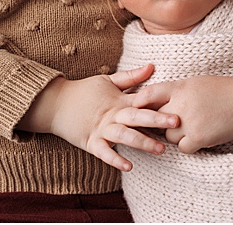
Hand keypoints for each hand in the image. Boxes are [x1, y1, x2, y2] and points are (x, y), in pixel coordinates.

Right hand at [17, 64, 179, 170]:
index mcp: (118, 100)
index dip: (159, 103)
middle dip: (157, 120)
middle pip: (137, 117)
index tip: (178, 104)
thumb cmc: (84, 91)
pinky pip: (104, 152)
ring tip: (159, 150)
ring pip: (124, 136)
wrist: (55, 103)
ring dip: (142, 142)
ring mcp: (101, 129)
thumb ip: (131, 76)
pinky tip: (128, 166)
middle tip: (176, 123)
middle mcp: (112, 115)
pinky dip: (115, 159)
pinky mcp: (90, 142)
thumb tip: (152, 66)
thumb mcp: (108, 80)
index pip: (142, 101)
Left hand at [131, 75, 232, 152]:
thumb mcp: (196, 82)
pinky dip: (188, 145)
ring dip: (175, 135)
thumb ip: (176, 90)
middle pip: (155, 118)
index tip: (137, 108)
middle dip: (157, 122)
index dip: (140, 102)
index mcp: (180, 88)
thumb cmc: (223, 89)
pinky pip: (182, 148)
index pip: (149, 94)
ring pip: (168, 136)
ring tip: (190, 128)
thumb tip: (158, 99)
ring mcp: (189, 122)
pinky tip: (198, 138)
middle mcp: (181, 105)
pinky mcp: (199, 137)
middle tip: (162, 124)